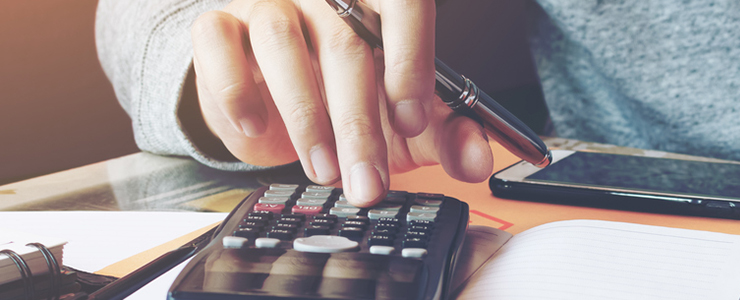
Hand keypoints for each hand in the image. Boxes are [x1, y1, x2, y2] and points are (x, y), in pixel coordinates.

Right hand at [188, 0, 492, 206]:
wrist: (272, 103)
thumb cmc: (347, 99)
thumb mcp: (406, 124)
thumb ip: (448, 136)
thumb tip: (480, 160)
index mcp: (379, 4)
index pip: (403, 5)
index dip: (411, 61)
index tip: (412, 121)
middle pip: (347, 45)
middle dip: (360, 126)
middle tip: (369, 183)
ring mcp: (271, 4)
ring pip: (283, 45)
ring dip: (306, 118)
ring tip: (324, 171)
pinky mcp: (219, 25)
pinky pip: (218, 43)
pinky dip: (236, 90)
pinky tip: (256, 127)